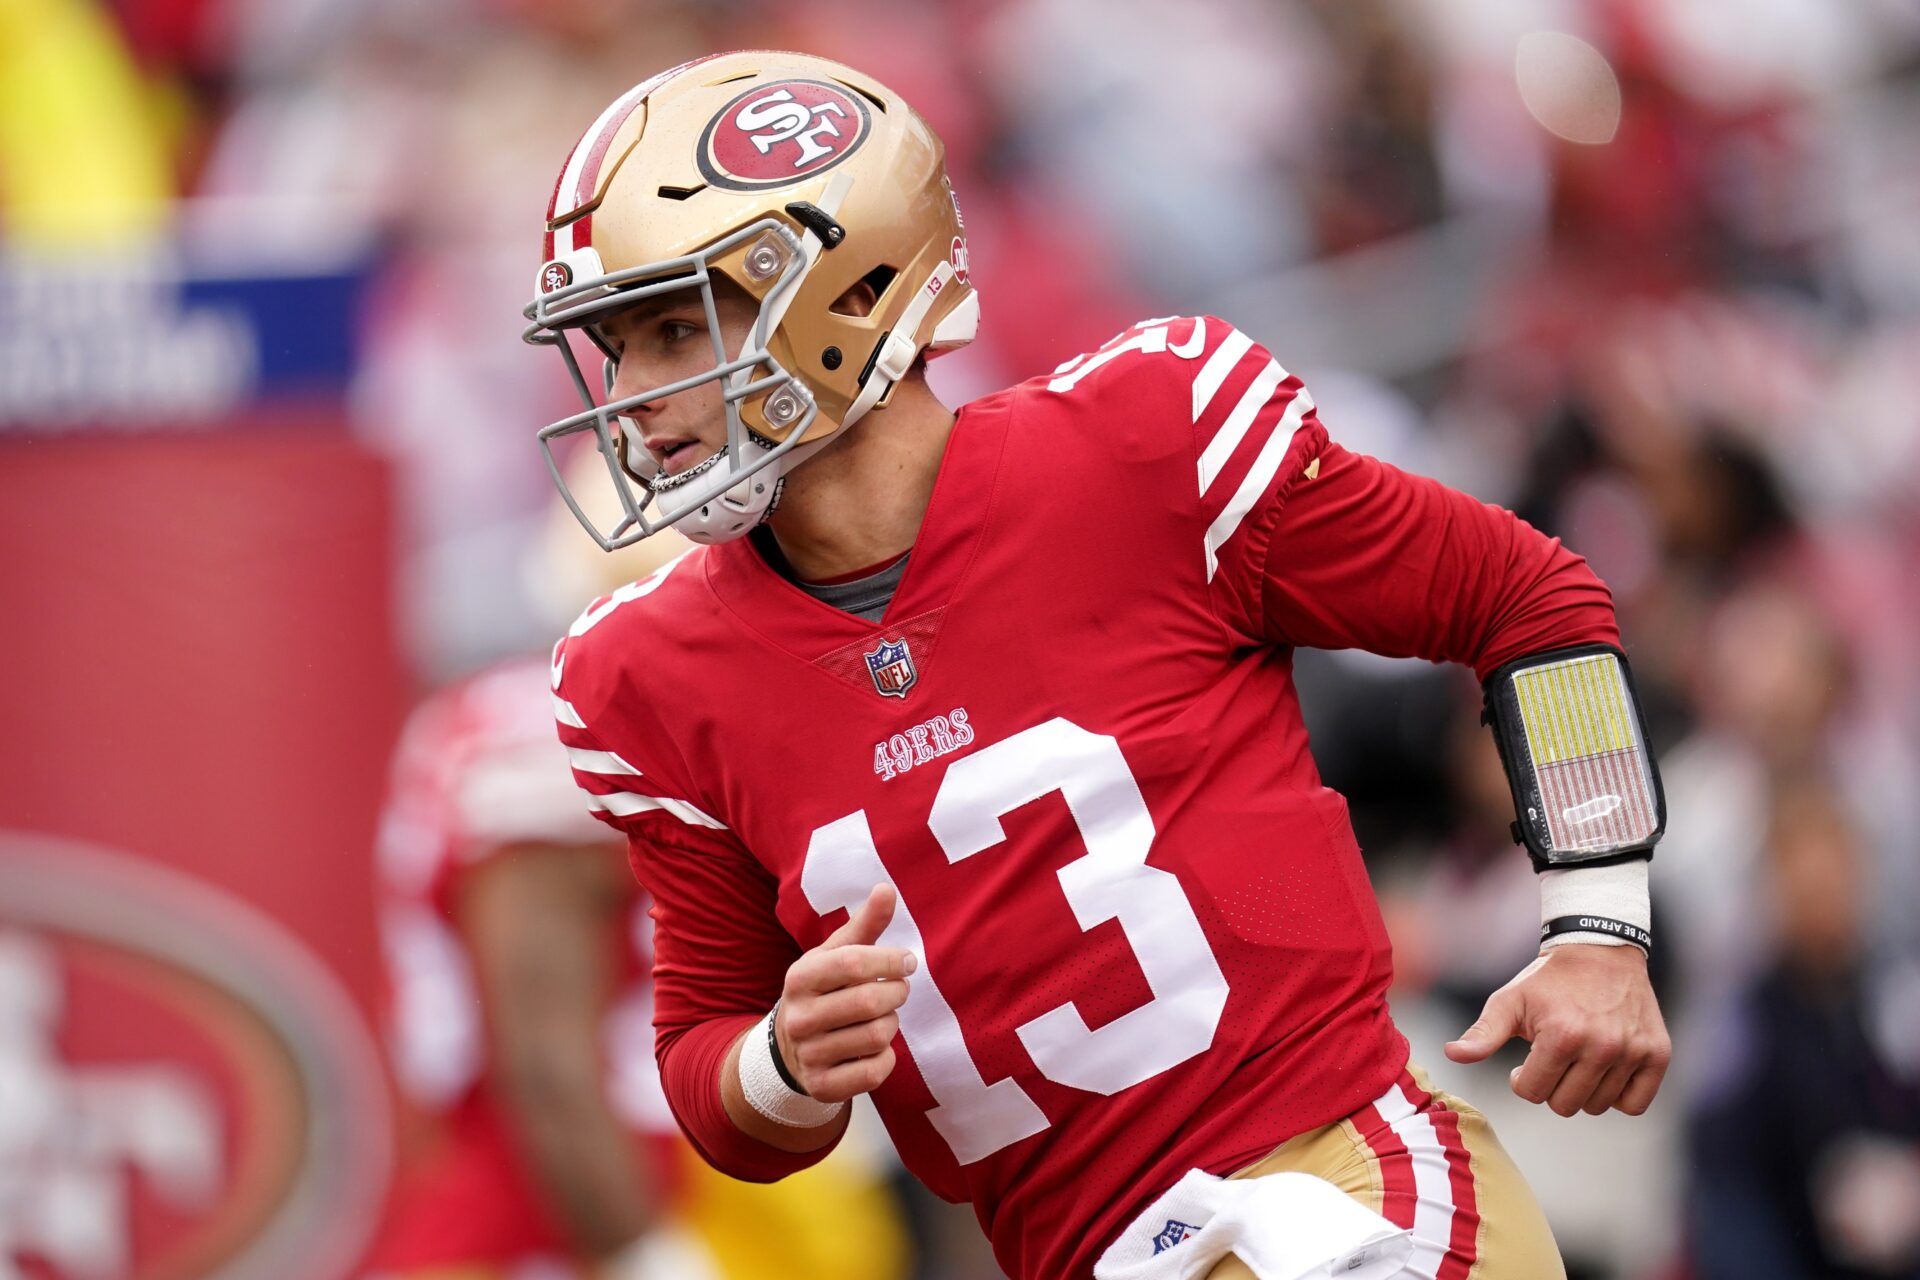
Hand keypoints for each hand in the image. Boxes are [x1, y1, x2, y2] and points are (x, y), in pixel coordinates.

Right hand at [775, 884, 915, 1103]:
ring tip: (882, 1017)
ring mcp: (808, 1054)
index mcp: (800, 977)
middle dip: (897, 993)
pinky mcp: (822, 1086)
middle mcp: (798, 1017)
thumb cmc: (824, 990)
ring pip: (876, 1036)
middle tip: (899, 990)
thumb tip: (887, 888)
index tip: (909, 962)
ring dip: (891, 1024)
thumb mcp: (835, 955)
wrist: (790, 1048)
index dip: (890, 960)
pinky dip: (886, 1057)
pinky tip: (876, 1047)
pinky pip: (874, 1071)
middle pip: (869, 1002)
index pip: (852, 963)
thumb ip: (864, 925)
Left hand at [1443, 944, 1670, 1116]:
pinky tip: (1604, 1071)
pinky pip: (1634, 1104)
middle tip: (1553, 1058)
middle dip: (1551, 1086)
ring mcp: (1633, 1051)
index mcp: (1562, 1035)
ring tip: (1577, 1058)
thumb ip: (1483, 1033)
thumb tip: (1452, 1054)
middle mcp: (1602, 1046)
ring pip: (1598, 1107)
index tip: (1526, 1059)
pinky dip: (1618, 1095)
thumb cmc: (1548, 980)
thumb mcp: (1510, 1001)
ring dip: (1582, 1089)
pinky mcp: (1658, 1055)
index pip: (1533, 1093)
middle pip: (1565, 1105)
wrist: (1600, 950)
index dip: (1523, 1079)